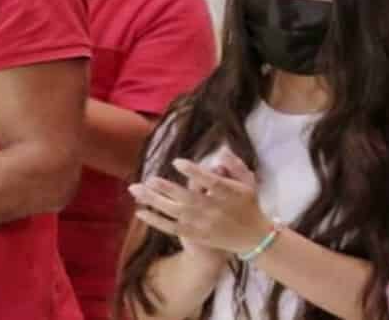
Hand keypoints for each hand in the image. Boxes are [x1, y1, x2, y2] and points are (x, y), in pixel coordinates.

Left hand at [129, 149, 273, 255]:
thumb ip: (235, 165)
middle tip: (149, 179)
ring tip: (135, 189)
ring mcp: (203, 224)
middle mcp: (214, 210)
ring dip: (154, 202)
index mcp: (229, 194)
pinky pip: (171, 228)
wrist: (253, 238)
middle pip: (188, 199)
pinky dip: (155, 221)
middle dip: (168, 189)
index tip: (177, 162)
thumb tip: (221, 150)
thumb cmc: (248, 204)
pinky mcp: (195, 235)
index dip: (195, 173)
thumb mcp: (248, 182)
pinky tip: (139, 211)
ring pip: (175, 213)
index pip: (212, 183)